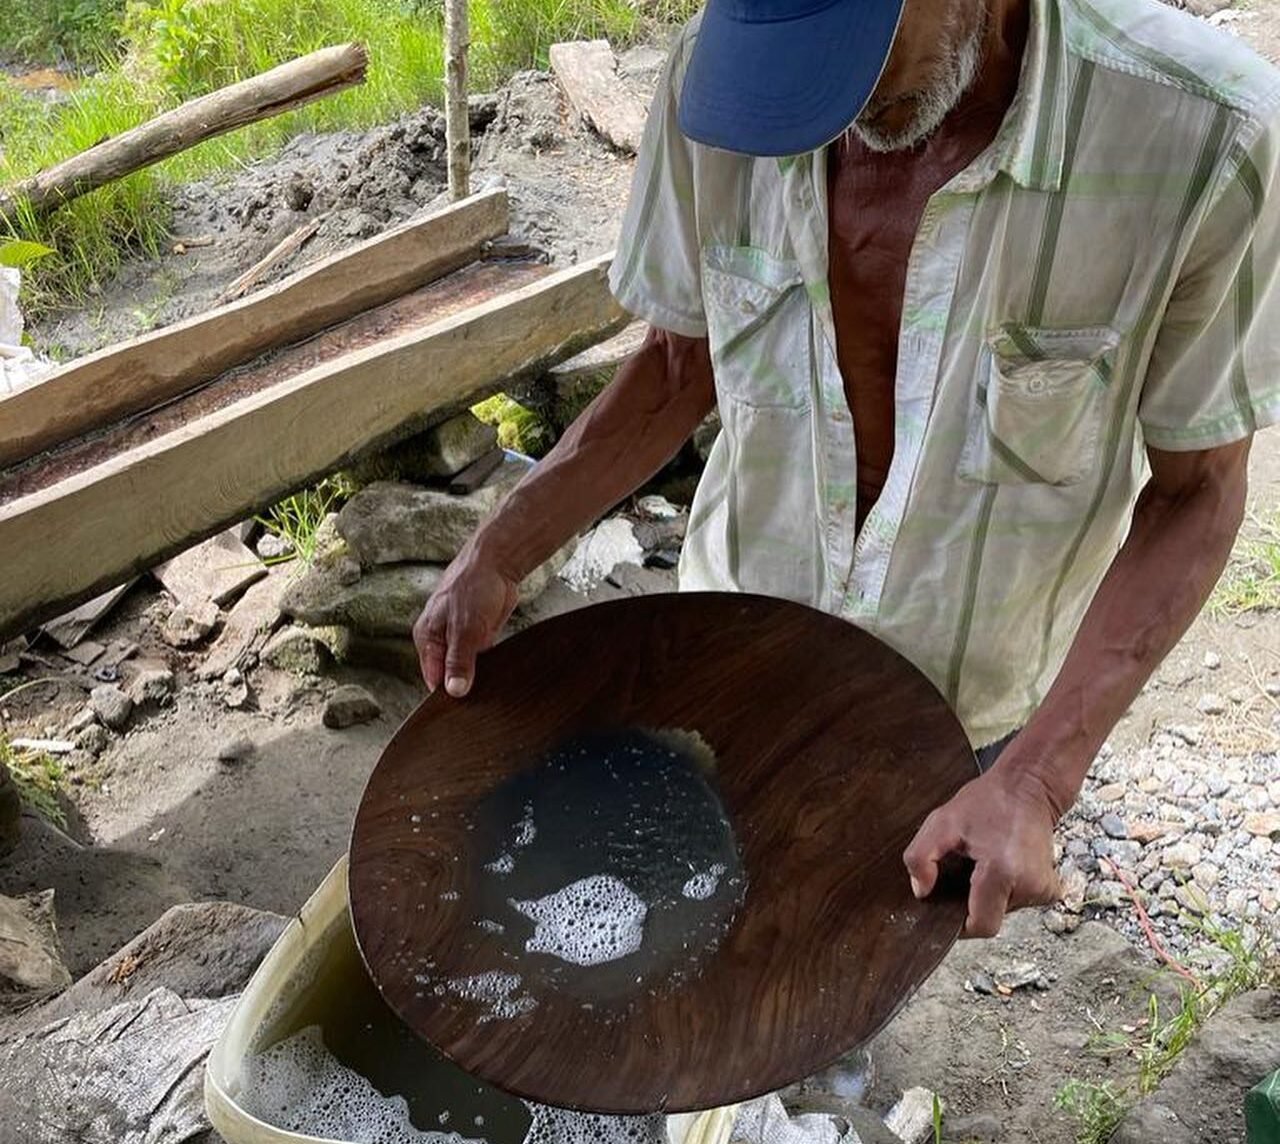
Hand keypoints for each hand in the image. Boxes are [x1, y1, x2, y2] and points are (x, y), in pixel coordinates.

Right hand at [413, 547, 519, 697]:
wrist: (497, 563)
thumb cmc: (473, 587)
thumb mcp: (464, 629)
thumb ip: (459, 661)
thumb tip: (454, 691)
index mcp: (427, 638)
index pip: (433, 678)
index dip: (448, 694)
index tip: (464, 709)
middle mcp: (440, 640)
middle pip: (449, 674)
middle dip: (464, 685)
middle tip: (481, 702)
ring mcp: (460, 638)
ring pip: (467, 667)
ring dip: (479, 676)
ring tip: (491, 688)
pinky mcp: (479, 635)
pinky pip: (482, 658)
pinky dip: (490, 665)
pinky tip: (500, 674)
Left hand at [903, 762, 1061, 937]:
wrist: (1029, 787)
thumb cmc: (988, 802)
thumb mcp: (941, 822)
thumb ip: (920, 857)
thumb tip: (922, 891)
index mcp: (1003, 870)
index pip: (982, 925)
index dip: (959, 923)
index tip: (948, 905)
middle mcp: (1030, 885)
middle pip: (990, 919)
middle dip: (972, 903)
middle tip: (966, 871)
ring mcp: (1043, 889)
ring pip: (1003, 911)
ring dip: (988, 894)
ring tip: (985, 862)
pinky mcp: (1049, 890)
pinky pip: (1016, 902)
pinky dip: (1004, 890)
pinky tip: (1000, 865)